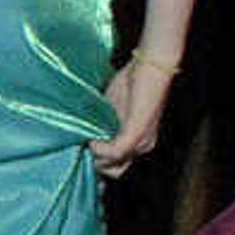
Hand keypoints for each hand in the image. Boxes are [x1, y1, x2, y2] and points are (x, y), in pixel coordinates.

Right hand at [90, 54, 177, 175]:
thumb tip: (83, 134)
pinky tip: (90, 138)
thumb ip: (103, 123)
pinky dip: (98, 148)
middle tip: (81, 148)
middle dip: (95, 162)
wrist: (152, 65)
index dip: (99, 163)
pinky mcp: (135, 133)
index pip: (118, 167)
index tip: (82, 157)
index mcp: (139, 141)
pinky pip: (113, 152)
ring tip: (84, 141)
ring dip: (95, 155)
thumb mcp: (114, 108)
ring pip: (112, 165)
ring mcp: (141, 142)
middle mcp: (143, 146)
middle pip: (114, 170)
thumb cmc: (134, 80)